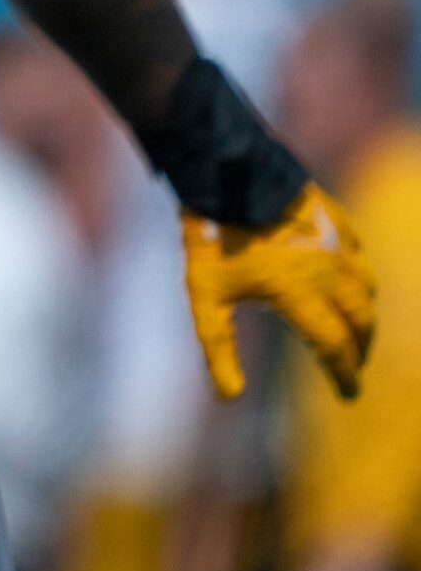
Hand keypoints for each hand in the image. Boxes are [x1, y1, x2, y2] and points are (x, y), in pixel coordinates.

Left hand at [184, 182, 375, 399]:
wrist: (225, 173)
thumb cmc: (211, 237)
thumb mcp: (205, 295)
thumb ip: (218, 348)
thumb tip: (230, 397)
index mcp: (299, 293)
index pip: (334, 347)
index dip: (344, 375)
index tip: (347, 394)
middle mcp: (329, 271)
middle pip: (361, 321)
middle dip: (360, 349)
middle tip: (352, 366)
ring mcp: (337, 243)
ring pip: (366, 289)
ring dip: (364, 316)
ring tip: (354, 332)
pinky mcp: (337, 220)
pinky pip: (360, 256)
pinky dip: (360, 279)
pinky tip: (351, 285)